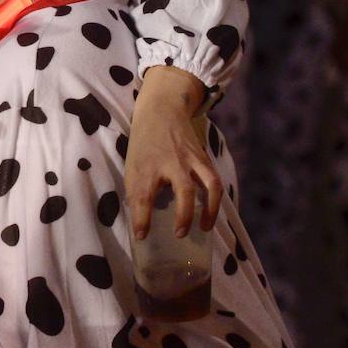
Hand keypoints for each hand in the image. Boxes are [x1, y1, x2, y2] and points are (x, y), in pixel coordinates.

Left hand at [125, 66, 222, 239]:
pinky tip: (211, 214)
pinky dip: (216, 200)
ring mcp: (191, 160)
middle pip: (183, 190)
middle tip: (179, 234)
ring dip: (210, 209)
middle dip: (184, 215)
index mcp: (146, 166)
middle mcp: (171, 163)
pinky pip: (214, 181)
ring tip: (205, 229)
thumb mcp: (132, 166)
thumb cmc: (143, 145)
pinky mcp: (204, 159)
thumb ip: (137, 191)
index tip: (142, 236)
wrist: (161, 112)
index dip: (141, 218)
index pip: (142, 196)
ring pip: (209, 184)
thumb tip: (141, 221)